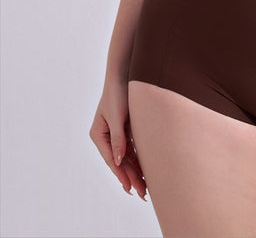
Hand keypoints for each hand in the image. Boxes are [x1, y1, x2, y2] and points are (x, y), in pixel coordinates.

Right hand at [89, 77, 146, 199]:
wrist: (125, 73)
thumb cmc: (119, 92)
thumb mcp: (118, 116)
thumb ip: (118, 138)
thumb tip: (118, 162)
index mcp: (98, 134)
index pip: (111, 159)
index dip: (121, 174)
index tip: (129, 188)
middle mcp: (105, 136)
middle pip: (119, 161)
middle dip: (130, 178)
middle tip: (142, 194)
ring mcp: (116, 133)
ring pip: (127, 158)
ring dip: (135, 172)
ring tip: (145, 188)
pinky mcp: (126, 129)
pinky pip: (133, 149)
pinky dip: (139, 159)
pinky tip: (146, 171)